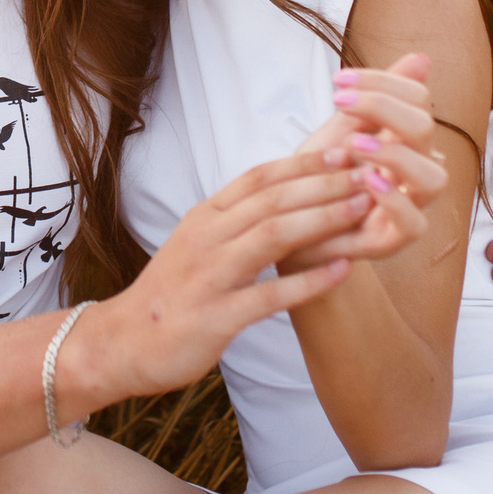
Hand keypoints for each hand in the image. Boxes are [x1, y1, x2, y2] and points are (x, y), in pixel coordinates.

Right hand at [63, 150, 372, 408]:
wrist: (123, 343)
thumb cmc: (170, 294)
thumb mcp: (196, 245)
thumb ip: (233, 223)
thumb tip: (280, 201)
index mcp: (204, 218)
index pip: (258, 178)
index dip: (302, 163)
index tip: (342, 151)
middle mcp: (207, 238)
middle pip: (272, 200)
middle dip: (324, 183)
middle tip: (369, 172)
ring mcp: (210, 276)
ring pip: (272, 236)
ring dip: (322, 220)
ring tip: (363, 209)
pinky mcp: (216, 316)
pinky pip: (269, 295)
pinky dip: (308, 281)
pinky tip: (343, 272)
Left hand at [289, 58, 448, 266]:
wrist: (287, 225)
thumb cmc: (317, 177)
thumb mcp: (338, 131)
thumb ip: (373, 99)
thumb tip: (422, 59)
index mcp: (402, 138)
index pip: (417, 99)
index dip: (383, 82)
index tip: (338, 82)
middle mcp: (412, 169)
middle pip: (424, 129)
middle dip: (383, 107)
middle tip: (338, 102)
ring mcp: (408, 205)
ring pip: (434, 177)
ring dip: (395, 154)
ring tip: (354, 145)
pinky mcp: (394, 239)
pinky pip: (415, 223)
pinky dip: (394, 200)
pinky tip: (366, 180)